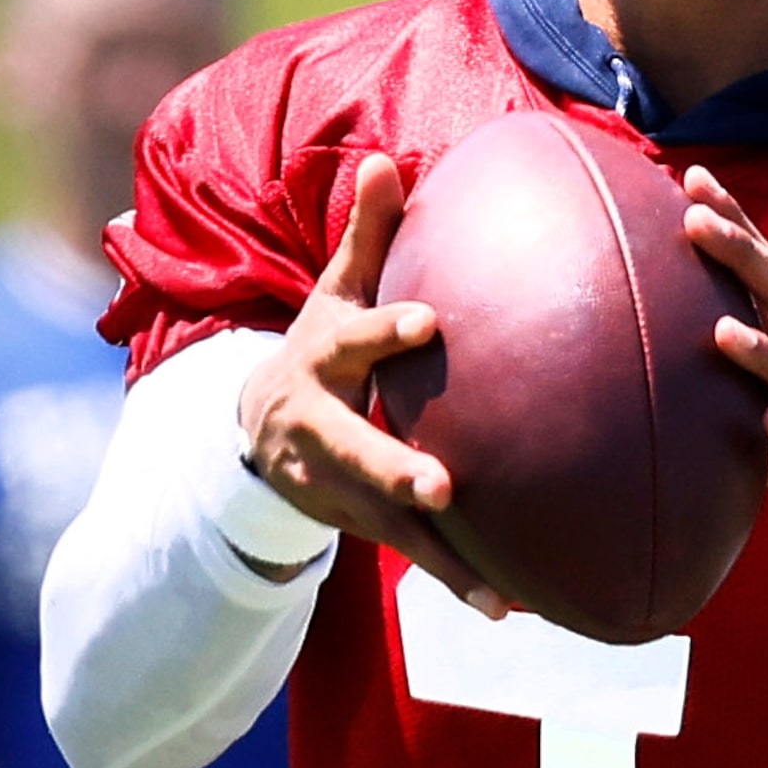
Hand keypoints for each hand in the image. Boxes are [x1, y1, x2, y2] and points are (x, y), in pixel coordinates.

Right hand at [235, 154, 503, 616]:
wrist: (254, 430)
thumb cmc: (326, 344)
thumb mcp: (337, 292)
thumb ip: (369, 235)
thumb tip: (389, 160)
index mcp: (320, 359)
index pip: (353, 340)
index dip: (384, 331)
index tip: (429, 323)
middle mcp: (318, 430)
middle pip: (354, 452)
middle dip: (392, 471)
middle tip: (442, 486)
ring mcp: (332, 487)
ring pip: (384, 523)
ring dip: (438, 556)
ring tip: (497, 587)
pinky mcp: (356, 526)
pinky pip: (412, 557)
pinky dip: (459, 582)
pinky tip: (513, 606)